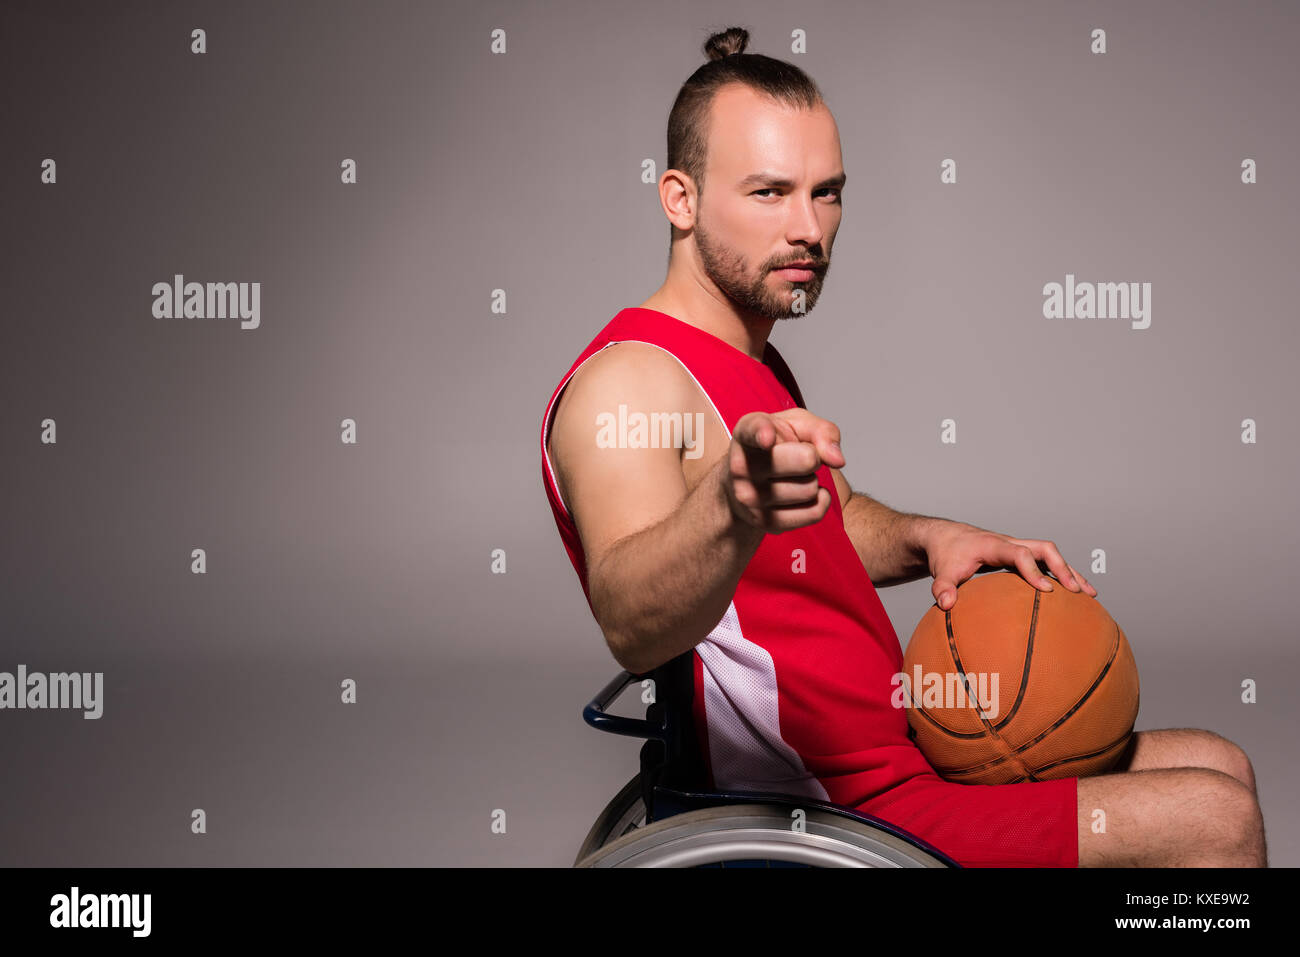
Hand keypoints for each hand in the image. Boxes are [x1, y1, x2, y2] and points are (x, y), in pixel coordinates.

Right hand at [725, 408, 845, 532]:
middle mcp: (742, 466)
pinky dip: (819, 501)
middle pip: (806, 460)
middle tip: (800, 457)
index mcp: (746, 433)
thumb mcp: (796, 426)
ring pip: (810, 488)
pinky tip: (803, 494)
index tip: (767, 438)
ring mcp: (751, 497)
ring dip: (811, 481)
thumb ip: (821, 431)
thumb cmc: (774, 449)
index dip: (763, 433)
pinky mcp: (766, 522)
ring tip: (793, 477)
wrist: (744, 485)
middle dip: (814, 457)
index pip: (753, 430)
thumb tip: (837, 459)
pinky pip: (814, 513)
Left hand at [924, 521, 1097, 610]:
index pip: (1020, 554)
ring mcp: (1017, 548)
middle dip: (1062, 568)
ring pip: (1050, 555)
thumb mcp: (941, 571)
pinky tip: (1075, 594)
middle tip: (1077, 592)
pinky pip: (1046, 563)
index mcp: (993, 545)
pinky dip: (1062, 575)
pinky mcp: (1019, 555)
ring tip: (1091, 595)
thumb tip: (946, 605)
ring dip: (1070, 572)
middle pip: (1044, 549)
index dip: (1034, 572)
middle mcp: (1010, 543)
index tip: (1047, 591)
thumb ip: (942, 587)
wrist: (945, 537)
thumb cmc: (946, 555)